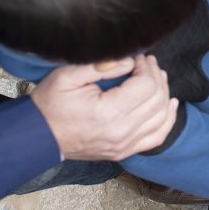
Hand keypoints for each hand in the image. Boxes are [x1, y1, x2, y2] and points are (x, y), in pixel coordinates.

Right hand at [31, 55, 177, 160]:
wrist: (38, 136)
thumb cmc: (50, 104)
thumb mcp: (67, 76)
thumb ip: (101, 65)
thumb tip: (130, 62)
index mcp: (109, 113)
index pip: (147, 86)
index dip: (147, 68)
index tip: (139, 58)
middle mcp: (121, 132)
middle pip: (158, 99)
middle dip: (157, 76)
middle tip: (147, 63)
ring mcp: (125, 145)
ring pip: (163, 117)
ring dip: (165, 94)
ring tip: (157, 77)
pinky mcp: (125, 151)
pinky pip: (158, 136)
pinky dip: (168, 119)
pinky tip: (170, 104)